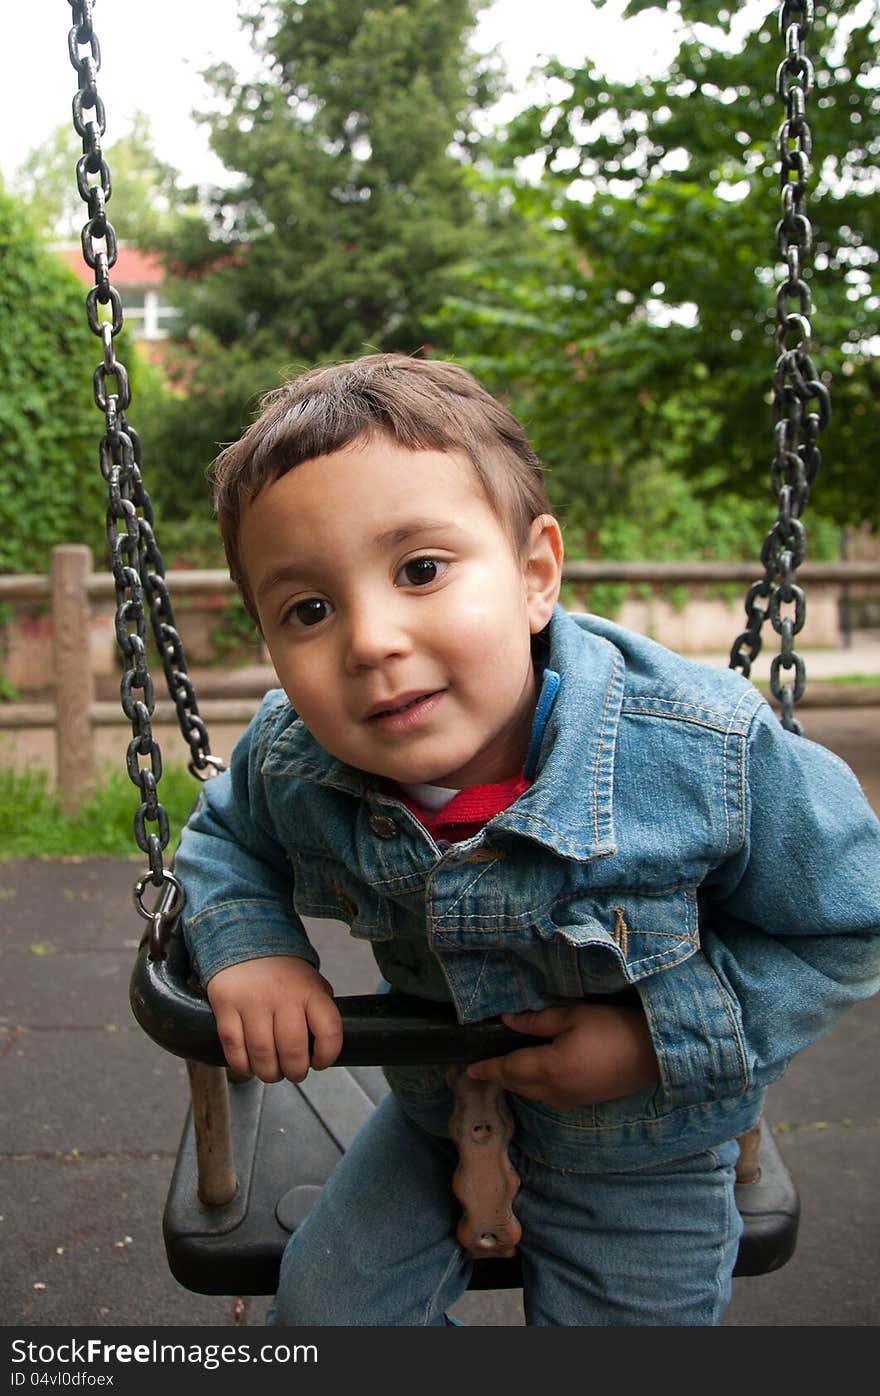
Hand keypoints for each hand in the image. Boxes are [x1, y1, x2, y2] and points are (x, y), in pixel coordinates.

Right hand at [206, 956, 342, 1083]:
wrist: (245, 939)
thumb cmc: (282, 972)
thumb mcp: (311, 982)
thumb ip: (319, 1011)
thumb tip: (322, 1048)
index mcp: (309, 990)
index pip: (329, 1030)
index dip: (327, 1056)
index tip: (320, 1062)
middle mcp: (283, 995)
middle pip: (292, 1051)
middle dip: (295, 1072)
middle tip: (293, 1072)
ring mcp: (252, 1000)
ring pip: (262, 1055)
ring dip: (268, 1073)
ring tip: (271, 1071)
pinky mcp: (226, 1005)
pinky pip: (234, 1048)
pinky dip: (242, 1065)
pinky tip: (249, 1065)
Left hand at [465, 1002, 659, 1109]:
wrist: (653, 1054)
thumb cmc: (613, 1028)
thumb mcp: (572, 1016)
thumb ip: (536, 1022)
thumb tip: (506, 1022)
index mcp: (550, 1069)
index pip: (507, 1070)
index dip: (486, 1069)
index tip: (466, 1068)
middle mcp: (555, 1091)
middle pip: (516, 1085)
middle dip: (496, 1076)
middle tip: (478, 1066)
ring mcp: (569, 1100)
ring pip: (530, 1094)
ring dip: (513, 1082)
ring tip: (500, 1067)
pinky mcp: (581, 1101)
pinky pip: (546, 1098)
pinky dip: (531, 1087)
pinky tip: (531, 1074)